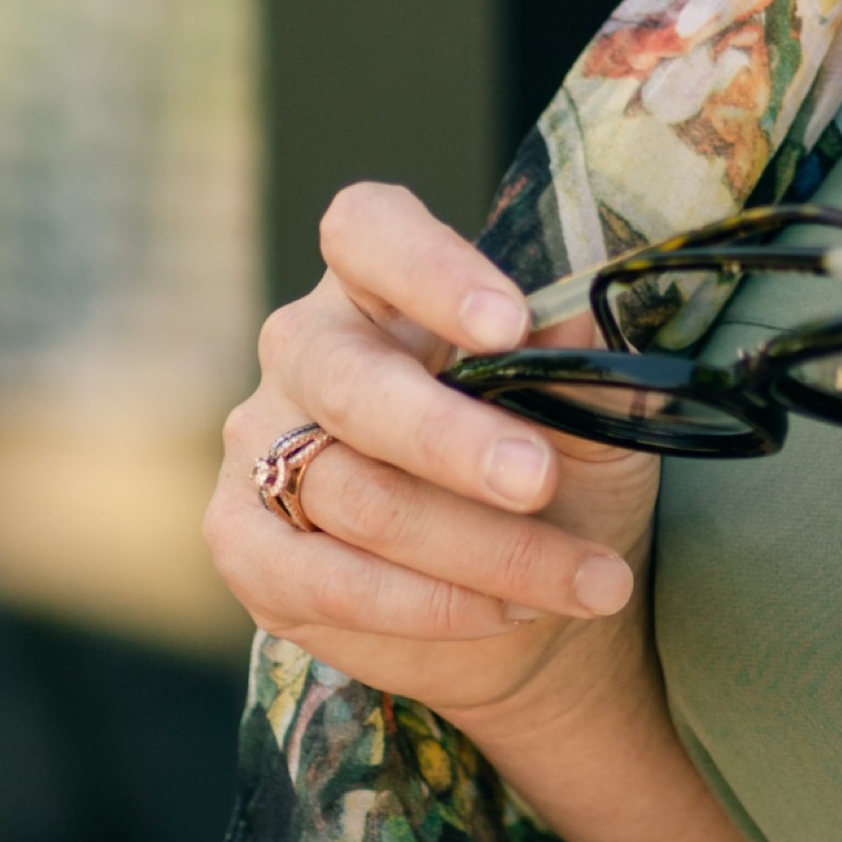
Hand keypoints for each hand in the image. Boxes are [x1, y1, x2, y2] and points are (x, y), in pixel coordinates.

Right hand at [205, 182, 655, 726]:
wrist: (534, 605)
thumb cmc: (561, 473)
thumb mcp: (595, 414)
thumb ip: (582, 360)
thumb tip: (587, 302)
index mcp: (381, 284)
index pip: (368, 232)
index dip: (429, 268)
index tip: (510, 324)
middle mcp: (306, 351)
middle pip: (352, 381)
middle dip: (453, 440)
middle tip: (540, 480)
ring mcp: (260, 446)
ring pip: (357, 495)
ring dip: (482, 547)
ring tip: (585, 577)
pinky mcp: (245, 543)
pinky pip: (326, 578)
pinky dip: (431, 603)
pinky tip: (509, 610)